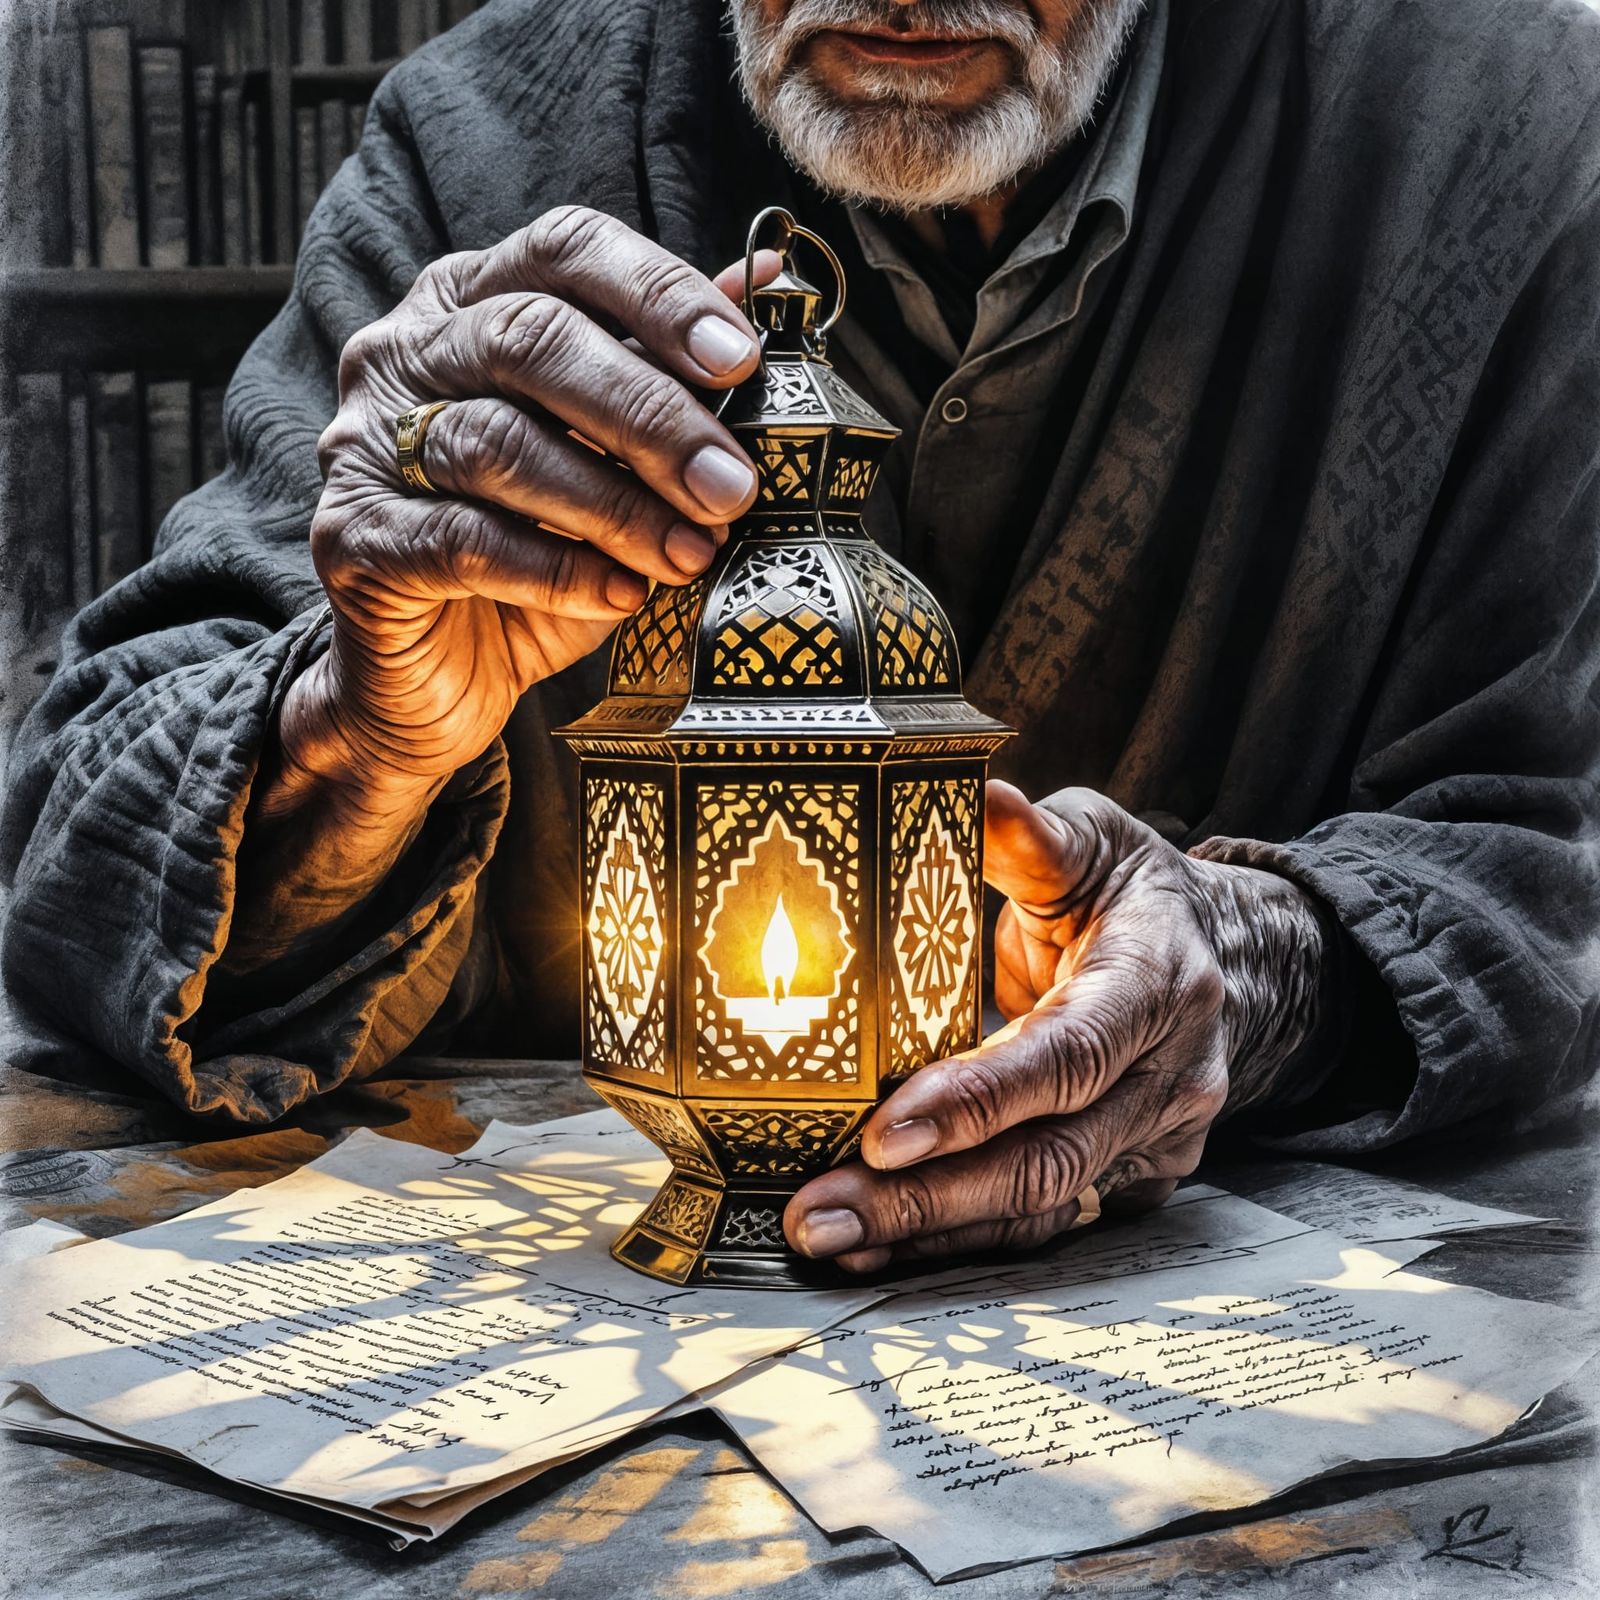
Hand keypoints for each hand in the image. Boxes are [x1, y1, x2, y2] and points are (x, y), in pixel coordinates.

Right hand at [277, 206, 779, 814]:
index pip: (565, 248)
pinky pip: (463, 540)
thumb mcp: (614, 459)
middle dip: (649, 415)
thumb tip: (765, 279)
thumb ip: (669, 371)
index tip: (741, 359)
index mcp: (474, 302)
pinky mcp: (353, 538)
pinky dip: (556, 569)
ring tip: (690, 553)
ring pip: (496, 442)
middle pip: (532, 340)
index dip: (657, 294)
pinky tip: (622, 594)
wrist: (433, 677)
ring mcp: (367, 443)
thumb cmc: (533, 552)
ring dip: (614, 503)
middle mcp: (407, 353)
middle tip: (729, 485)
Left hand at [785, 781, 1329, 1270]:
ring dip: (930, 1232)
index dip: (981, 1099)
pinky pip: (1045, 1219)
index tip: (884, 1132)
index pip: (1070, 1054)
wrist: (1224, 960)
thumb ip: (1030, 836)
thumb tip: (976, 792)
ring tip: (828, 1236)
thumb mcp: (1092, 843)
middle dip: (929, 1194)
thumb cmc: (1135, 894)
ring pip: (1044, 1206)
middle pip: (1049, 1157)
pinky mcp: (1131, 1176)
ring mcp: (1157, 1140)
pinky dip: (961, 1238)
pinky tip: (882, 1244)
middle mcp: (1169, 1077)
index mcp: (1159, 981)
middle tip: (819, 1210)